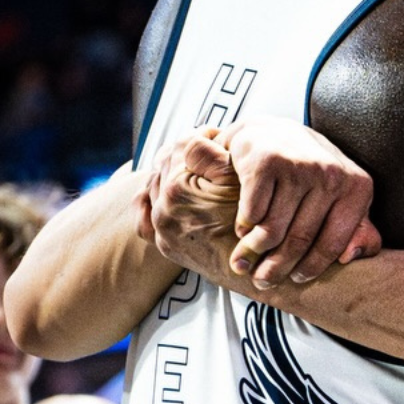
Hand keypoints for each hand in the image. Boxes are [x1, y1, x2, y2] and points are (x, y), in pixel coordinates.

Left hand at [139, 129, 243, 283]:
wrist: (256, 267)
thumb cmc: (253, 222)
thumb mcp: (237, 179)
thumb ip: (210, 152)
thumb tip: (195, 138)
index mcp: (178, 187)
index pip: (183, 144)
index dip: (204, 136)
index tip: (218, 138)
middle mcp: (163, 209)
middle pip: (166, 163)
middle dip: (187, 154)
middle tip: (209, 151)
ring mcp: (162, 229)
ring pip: (157, 185)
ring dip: (173, 174)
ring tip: (196, 171)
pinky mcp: (166, 245)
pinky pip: (146, 218)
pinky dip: (154, 201)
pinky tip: (168, 196)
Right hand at [218, 117, 381, 287]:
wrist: (271, 132)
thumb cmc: (309, 171)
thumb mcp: (342, 196)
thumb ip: (358, 229)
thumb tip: (352, 257)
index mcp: (357, 186)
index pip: (334, 244)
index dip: (312, 268)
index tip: (296, 279)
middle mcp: (331, 174)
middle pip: (300, 240)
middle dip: (277, 268)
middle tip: (263, 280)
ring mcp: (299, 166)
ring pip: (272, 231)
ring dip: (254, 253)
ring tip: (244, 263)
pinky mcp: (266, 162)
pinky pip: (251, 213)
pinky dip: (243, 228)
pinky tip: (242, 230)